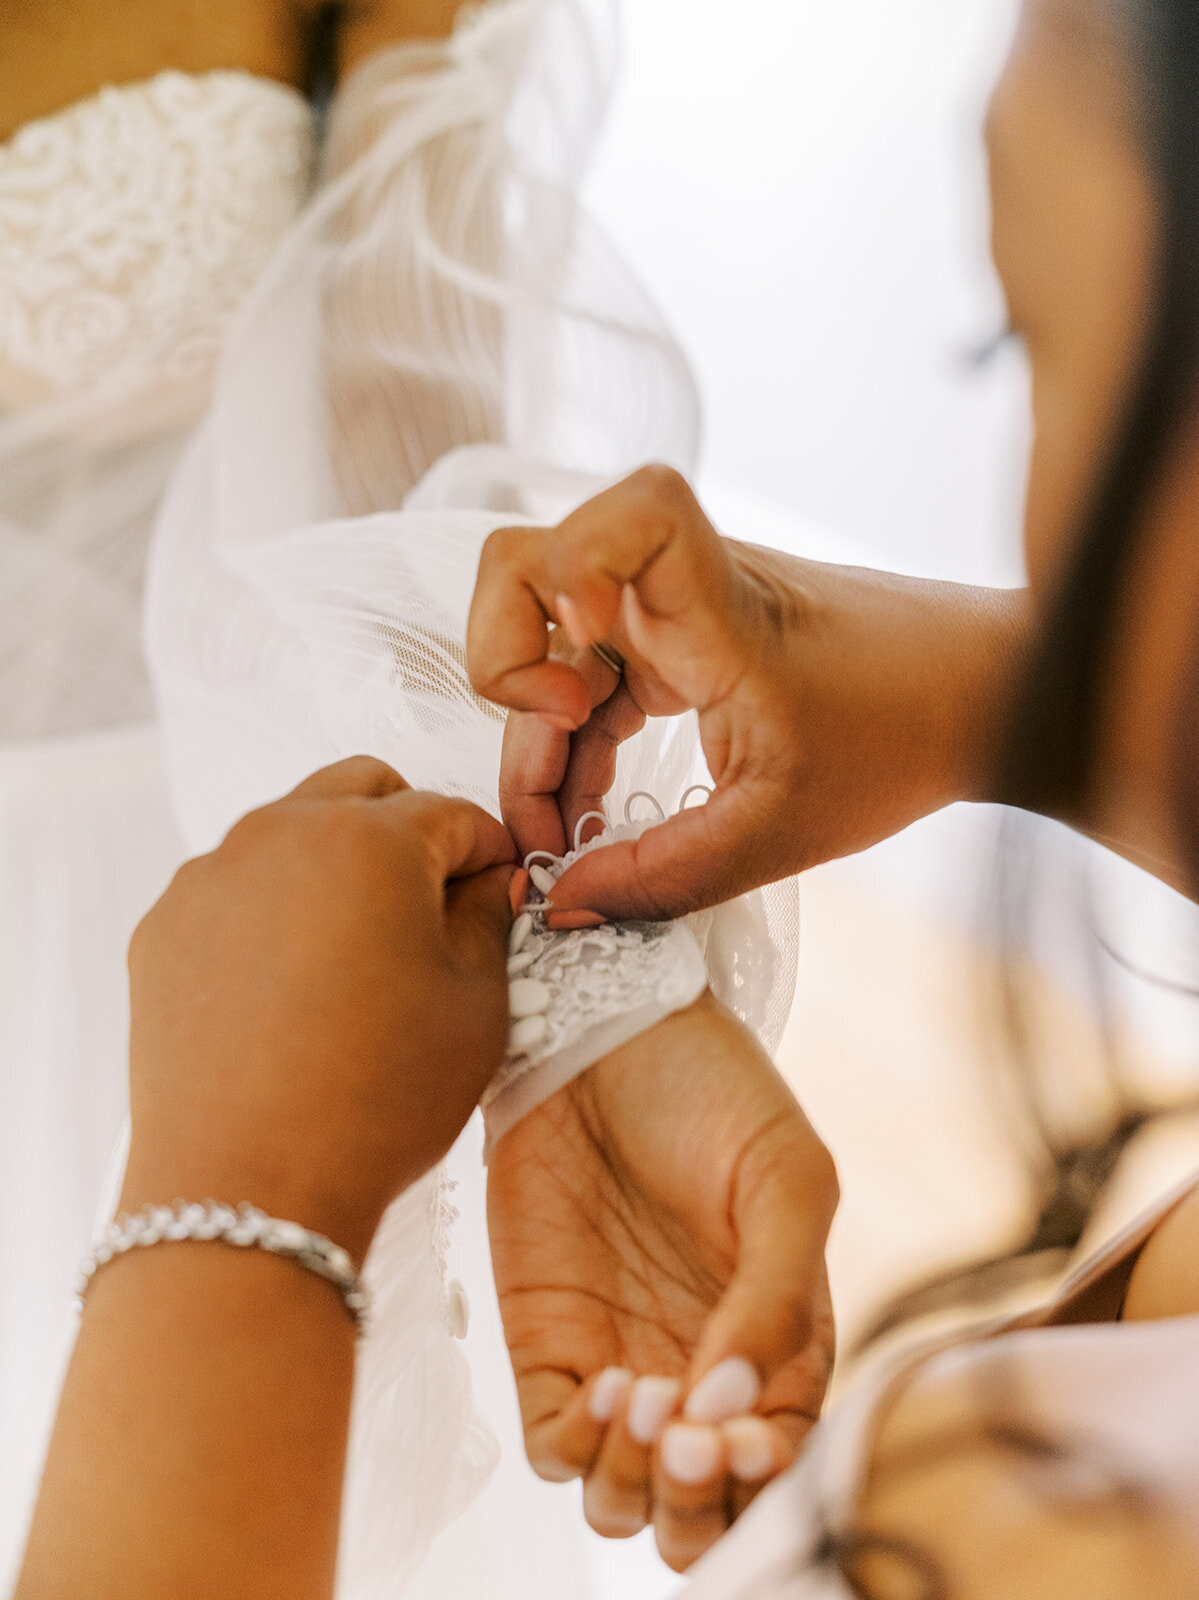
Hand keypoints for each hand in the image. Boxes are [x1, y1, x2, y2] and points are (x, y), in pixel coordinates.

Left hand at [123, 757, 516, 1258]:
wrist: (246, 1190)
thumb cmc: (374, 1102)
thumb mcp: (477, 1007)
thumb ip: (490, 921)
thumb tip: (485, 887)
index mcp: (370, 839)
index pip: (453, 813)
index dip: (488, 856)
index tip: (497, 895)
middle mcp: (279, 834)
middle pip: (363, 790)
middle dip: (409, 831)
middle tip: (432, 908)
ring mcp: (210, 878)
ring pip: (292, 834)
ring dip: (337, 868)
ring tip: (359, 958)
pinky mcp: (164, 928)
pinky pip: (235, 890)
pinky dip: (273, 914)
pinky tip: (294, 991)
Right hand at [467, 465, 1028, 919]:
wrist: (979, 702)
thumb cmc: (903, 740)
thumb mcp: (777, 834)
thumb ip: (661, 877)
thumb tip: (563, 903)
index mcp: (718, 607)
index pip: (636, 508)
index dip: (574, 566)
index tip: (579, 674)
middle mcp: (681, 587)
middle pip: (528, 572)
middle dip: (505, 677)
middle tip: (552, 777)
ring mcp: (674, 609)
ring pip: (546, 638)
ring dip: (534, 735)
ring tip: (564, 837)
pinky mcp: (680, 639)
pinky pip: (589, 674)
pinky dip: (572, 743)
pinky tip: (590, 817)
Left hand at [487, 994, 836, 1572]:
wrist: (601, 1023)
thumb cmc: (713, 1090)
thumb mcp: (785, 1175)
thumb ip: (776, 1296)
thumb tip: (736, 1411)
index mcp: (779, 1346)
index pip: (779, 1467)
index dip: (762, 1480)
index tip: (737, 1434)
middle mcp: (702, 1372)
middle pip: (700, 1513)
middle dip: (695, 1507)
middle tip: (686, 1437)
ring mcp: (622, 1364)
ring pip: (623, 1499)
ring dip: (634, 1483)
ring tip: (639, 1396)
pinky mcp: (547, 1345)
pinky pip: (556, 1443)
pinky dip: (576, 1445)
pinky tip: (600, 1381)